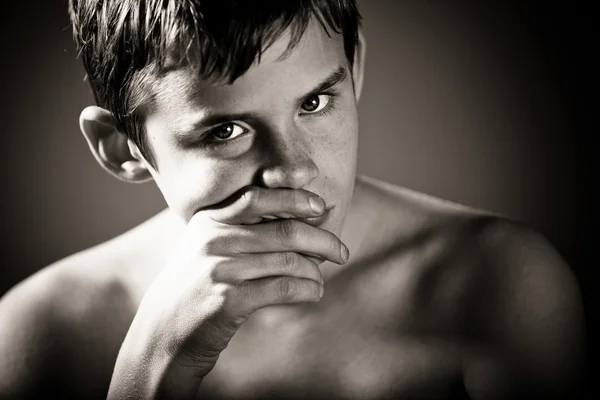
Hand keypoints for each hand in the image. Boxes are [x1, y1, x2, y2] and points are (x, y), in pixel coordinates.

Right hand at [109, 187, 348, 398]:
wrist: (163, 332)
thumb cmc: (198, 287)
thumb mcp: (210, 249)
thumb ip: (246, 230)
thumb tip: (309, 217)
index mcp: (210, 220)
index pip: (259, 197)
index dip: (295, 198)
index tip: (321, 207)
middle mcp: (214, 239)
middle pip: (286, 231)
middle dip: (323, 241)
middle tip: (341, 252)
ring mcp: (220, 269)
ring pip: (290, 261)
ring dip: (316, 272)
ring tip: (322, 280)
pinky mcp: (229, 300)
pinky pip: (285, 288)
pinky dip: (308, 290)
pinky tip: (314, 293)